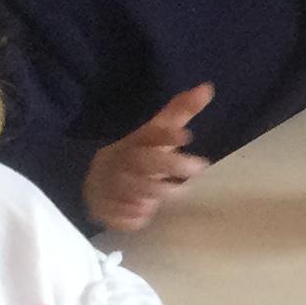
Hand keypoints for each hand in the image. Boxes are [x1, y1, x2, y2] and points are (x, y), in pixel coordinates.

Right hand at [84, 85, 215, 234]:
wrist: (97, 181)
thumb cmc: (140, 155)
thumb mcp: (157, 133)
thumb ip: (181, 112)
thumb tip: (208, 87)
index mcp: (135, 141)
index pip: (150, 134)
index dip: (166, 134)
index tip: (186, 135)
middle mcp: (122, 161)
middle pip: (144, 162)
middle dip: (171, 165)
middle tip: (199, 167)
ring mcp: (110, 185)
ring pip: (132, 189)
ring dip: (155, 192)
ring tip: (174, 192)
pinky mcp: (104, 209)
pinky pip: (121, 215)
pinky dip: (135, 216)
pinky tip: (144, 214)